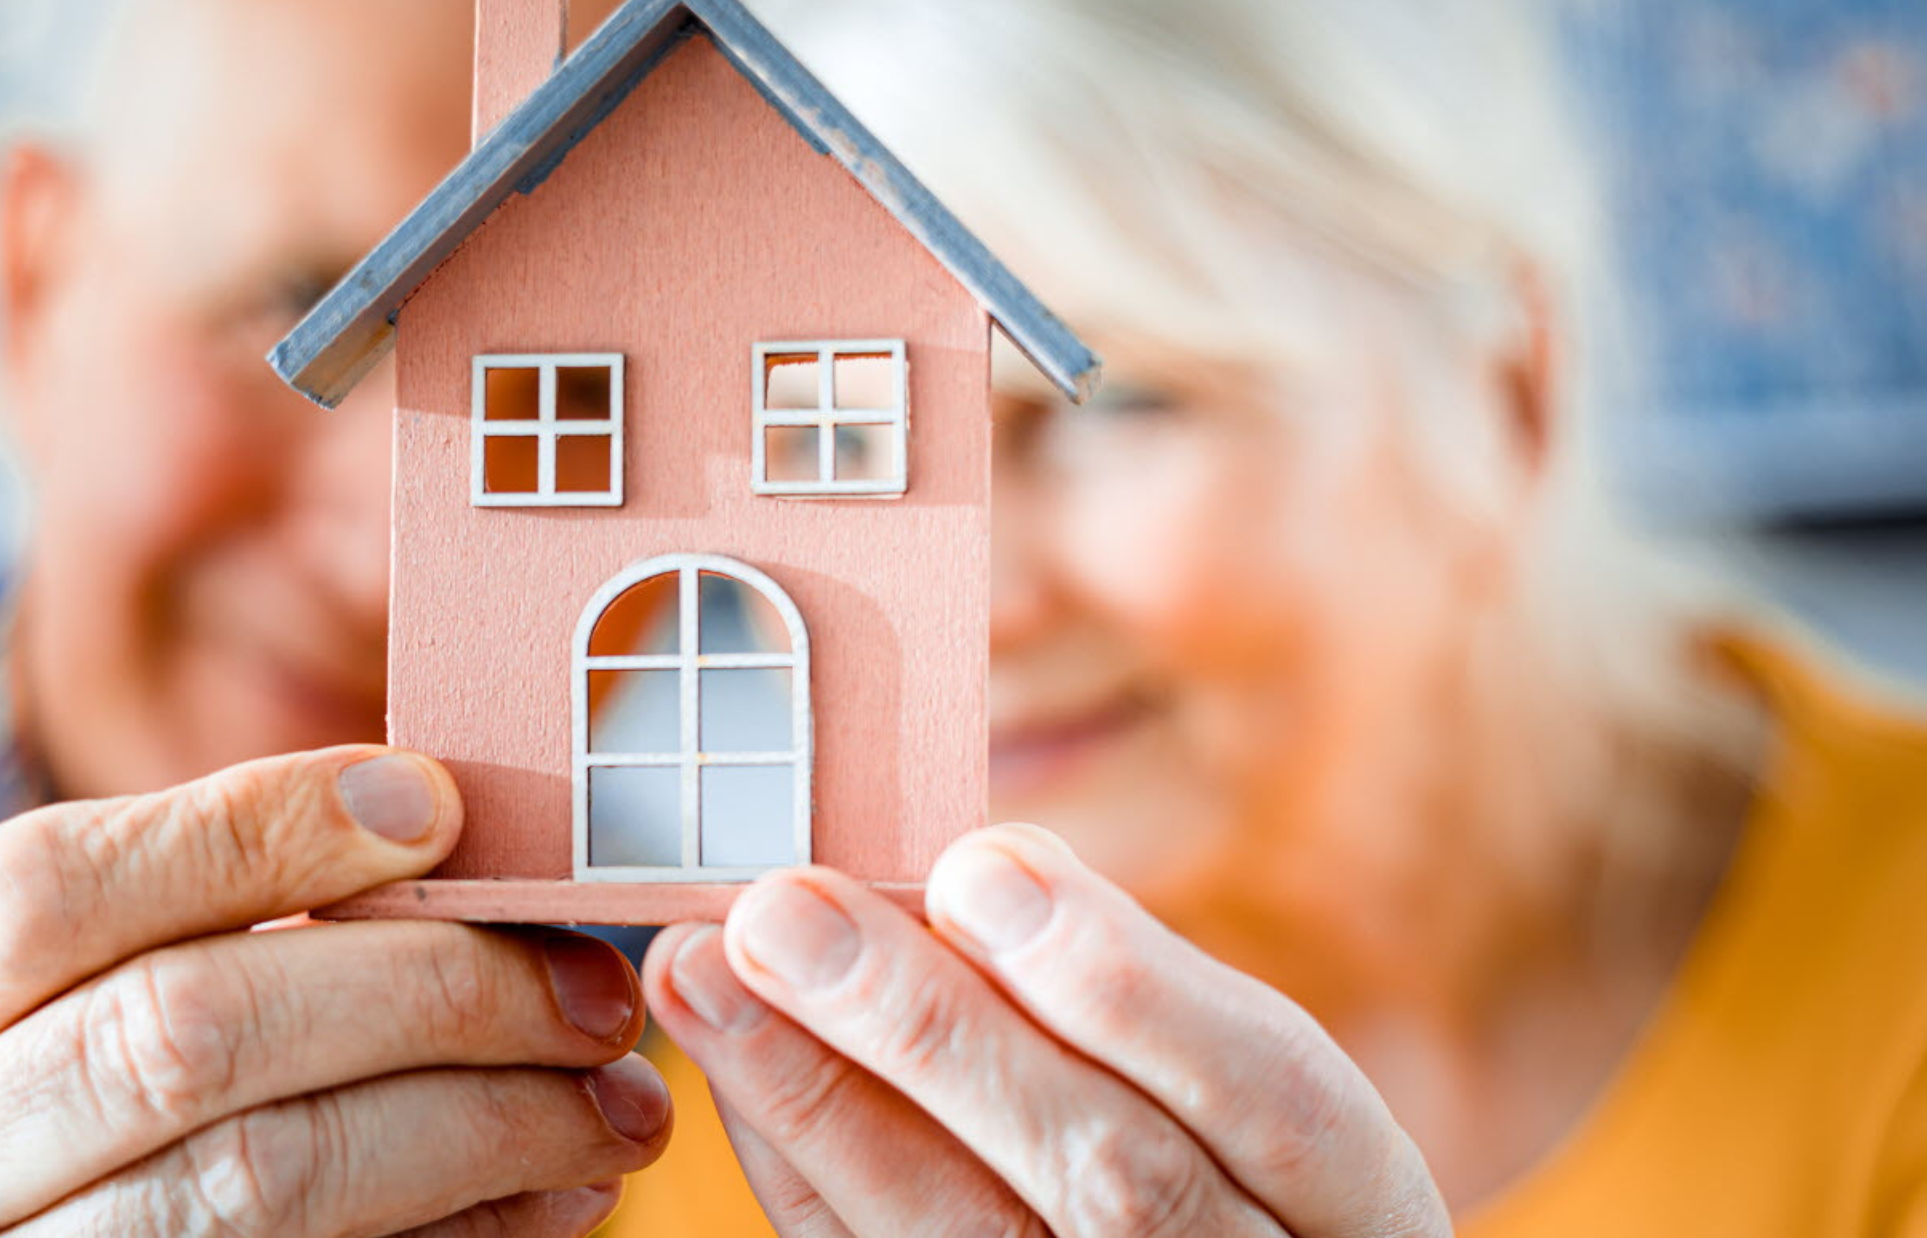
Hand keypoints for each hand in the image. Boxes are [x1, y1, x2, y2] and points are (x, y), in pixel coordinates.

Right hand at [0, 745, 669, 1236]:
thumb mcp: (53, 1027)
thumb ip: (192, 923)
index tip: (440, 807)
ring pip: (265, 1179)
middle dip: (423, 990)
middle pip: (183, 1033)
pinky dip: (461, 1230)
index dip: (255, 830)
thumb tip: (428, 819)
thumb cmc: (58, 1150)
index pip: (47, 893)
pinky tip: (550, 1195)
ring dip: (481, 1125)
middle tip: (585, 986)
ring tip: (611, 1102)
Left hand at [643, 824, 1447, 1235]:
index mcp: (1362, 1212)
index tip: (976, 868)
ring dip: (822, 1100)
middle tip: (783, 908)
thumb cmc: (1232, 1188)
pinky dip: (805, 1173)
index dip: (1129, 986)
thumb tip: (976, 871)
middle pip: (1108, 1179)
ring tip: (708, 969)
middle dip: (932, 1035)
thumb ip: (1140, 1001)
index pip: (1275, 1098)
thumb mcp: (1251, 1105)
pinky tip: (734, 1070)